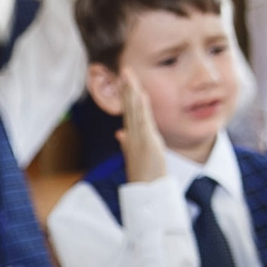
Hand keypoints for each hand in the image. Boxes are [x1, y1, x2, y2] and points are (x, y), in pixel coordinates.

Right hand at [115, 68, 165, 182]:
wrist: (146, 196)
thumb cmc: (143, 179)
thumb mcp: (135, 158)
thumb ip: (127, 144)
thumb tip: (119, 133)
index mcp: (132, 139)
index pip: (129, 113)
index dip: (126, 96)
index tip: (125, 80)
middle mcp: (133, 137)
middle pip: (129, 108)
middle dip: (127, 89)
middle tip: (125, 70)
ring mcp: (139, 139)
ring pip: (134, 111)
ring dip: (131, 92)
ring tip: (129, 75)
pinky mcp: (147, 143)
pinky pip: (142, 121)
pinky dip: (140, 107)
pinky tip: (139, 94)